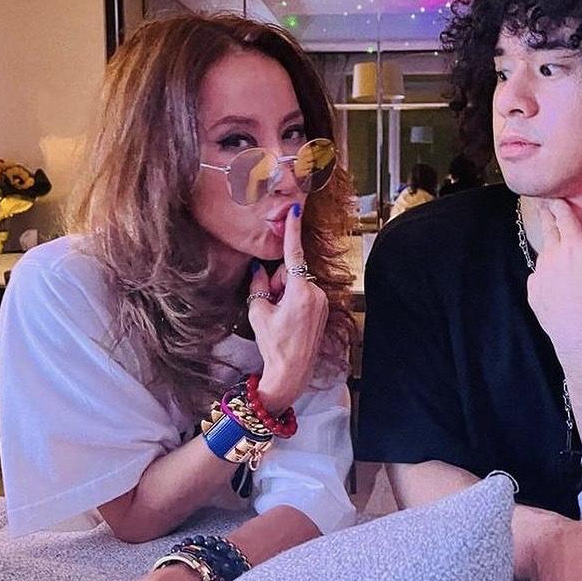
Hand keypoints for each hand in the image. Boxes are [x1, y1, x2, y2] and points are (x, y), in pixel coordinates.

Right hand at [248, 204, 328, 411]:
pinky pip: (304, 294)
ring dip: (285, 293)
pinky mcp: (323, 309)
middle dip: (277, 283)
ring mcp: (322, 302)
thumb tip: (259, 270)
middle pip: (291, 272)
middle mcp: (316, 294)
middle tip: (269, 305)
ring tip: (278, 317)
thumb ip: (258, 286)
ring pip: (297, 284)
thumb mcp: (258, 313)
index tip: (295, 209)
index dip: (292, 230)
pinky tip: (287, 320)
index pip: (293, 255)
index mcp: (300, 292)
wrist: (292, 372)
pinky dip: (293, 300)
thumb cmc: (274, 345)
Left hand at [526, 200, 581, 362]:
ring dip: (549, 249)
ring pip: (543, 255)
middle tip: (544, 209)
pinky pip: (538, 277)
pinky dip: (545, 274)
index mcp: (575, 246)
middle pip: (548, 230)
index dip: (560, 206)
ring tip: (554, 248)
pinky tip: (554, 281)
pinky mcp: (533, 294)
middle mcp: (552, 256)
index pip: (564, 217)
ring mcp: (539, 275)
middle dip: (547, 217)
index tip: (556, 200)